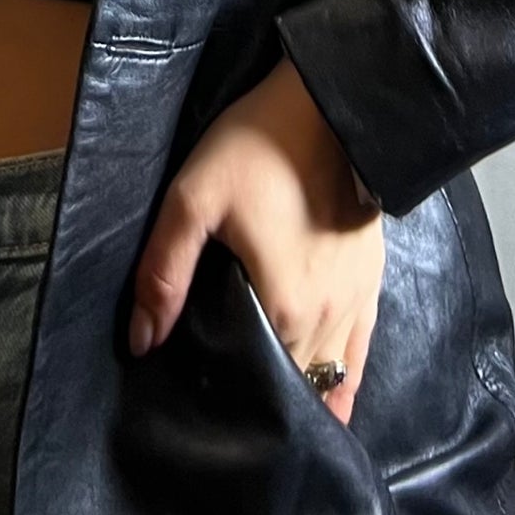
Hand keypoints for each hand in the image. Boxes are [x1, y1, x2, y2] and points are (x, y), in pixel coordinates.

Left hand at [128, 57, 384, 427]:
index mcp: (286, 308)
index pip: (257, 384)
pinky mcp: (372, 282)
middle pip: (293, 385)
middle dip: (261, 400)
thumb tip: (143, 342)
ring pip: (330, 380)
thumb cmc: (257, 147)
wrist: (328, 104)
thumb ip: (164, 273)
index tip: (199, 402)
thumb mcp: (193, 199)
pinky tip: (329, 404)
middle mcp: (328, 319)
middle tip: (223, 402)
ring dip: (302, 396)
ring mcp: (356, 303)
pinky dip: (342, 383)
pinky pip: (360, 355)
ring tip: (268, 410)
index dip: (226, 396)